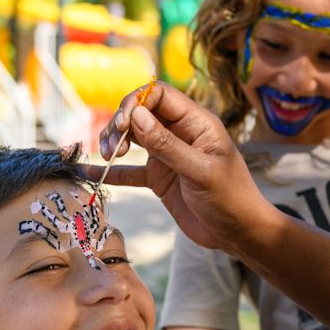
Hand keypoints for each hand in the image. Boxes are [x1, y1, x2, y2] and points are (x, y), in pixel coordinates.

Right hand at [90, 82, 271, 250]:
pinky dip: (111, 171)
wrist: (239, 233)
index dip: (137, 102)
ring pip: (133, 137)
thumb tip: (136, 116)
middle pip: (142, 113)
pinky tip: (90, 172)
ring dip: (114, 142)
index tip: (122, 124)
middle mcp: (180, 134)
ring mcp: (168, 156)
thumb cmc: (230, 199)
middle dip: (121, 123)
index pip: (160, 95)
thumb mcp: (200, 171)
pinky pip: (130, 170)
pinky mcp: (160, 178)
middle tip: (112, 145)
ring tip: (106, 156)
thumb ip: (166, 145)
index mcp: (197, 123)